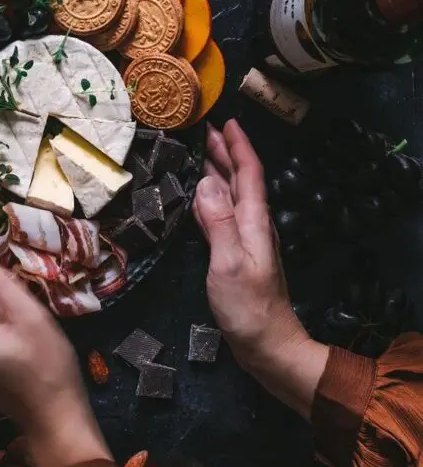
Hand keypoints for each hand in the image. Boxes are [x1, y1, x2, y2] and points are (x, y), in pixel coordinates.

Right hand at [192, 120, 328, 419]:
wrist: (268, 346)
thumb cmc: (250, 308)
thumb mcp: (229, 263)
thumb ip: (218, 222)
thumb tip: (205, 181)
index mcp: (253, 221)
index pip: (248, 173)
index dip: (238, 145)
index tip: (226, 121)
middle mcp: (251, 224)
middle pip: (239, 179)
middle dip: (224, 151)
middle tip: (202, 129)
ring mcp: (244, 239)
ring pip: (229, 194)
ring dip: (217, 171)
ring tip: (198, 153)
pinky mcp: (234, 254)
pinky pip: (221, 213)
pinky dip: (210, 196)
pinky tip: (198, 195)